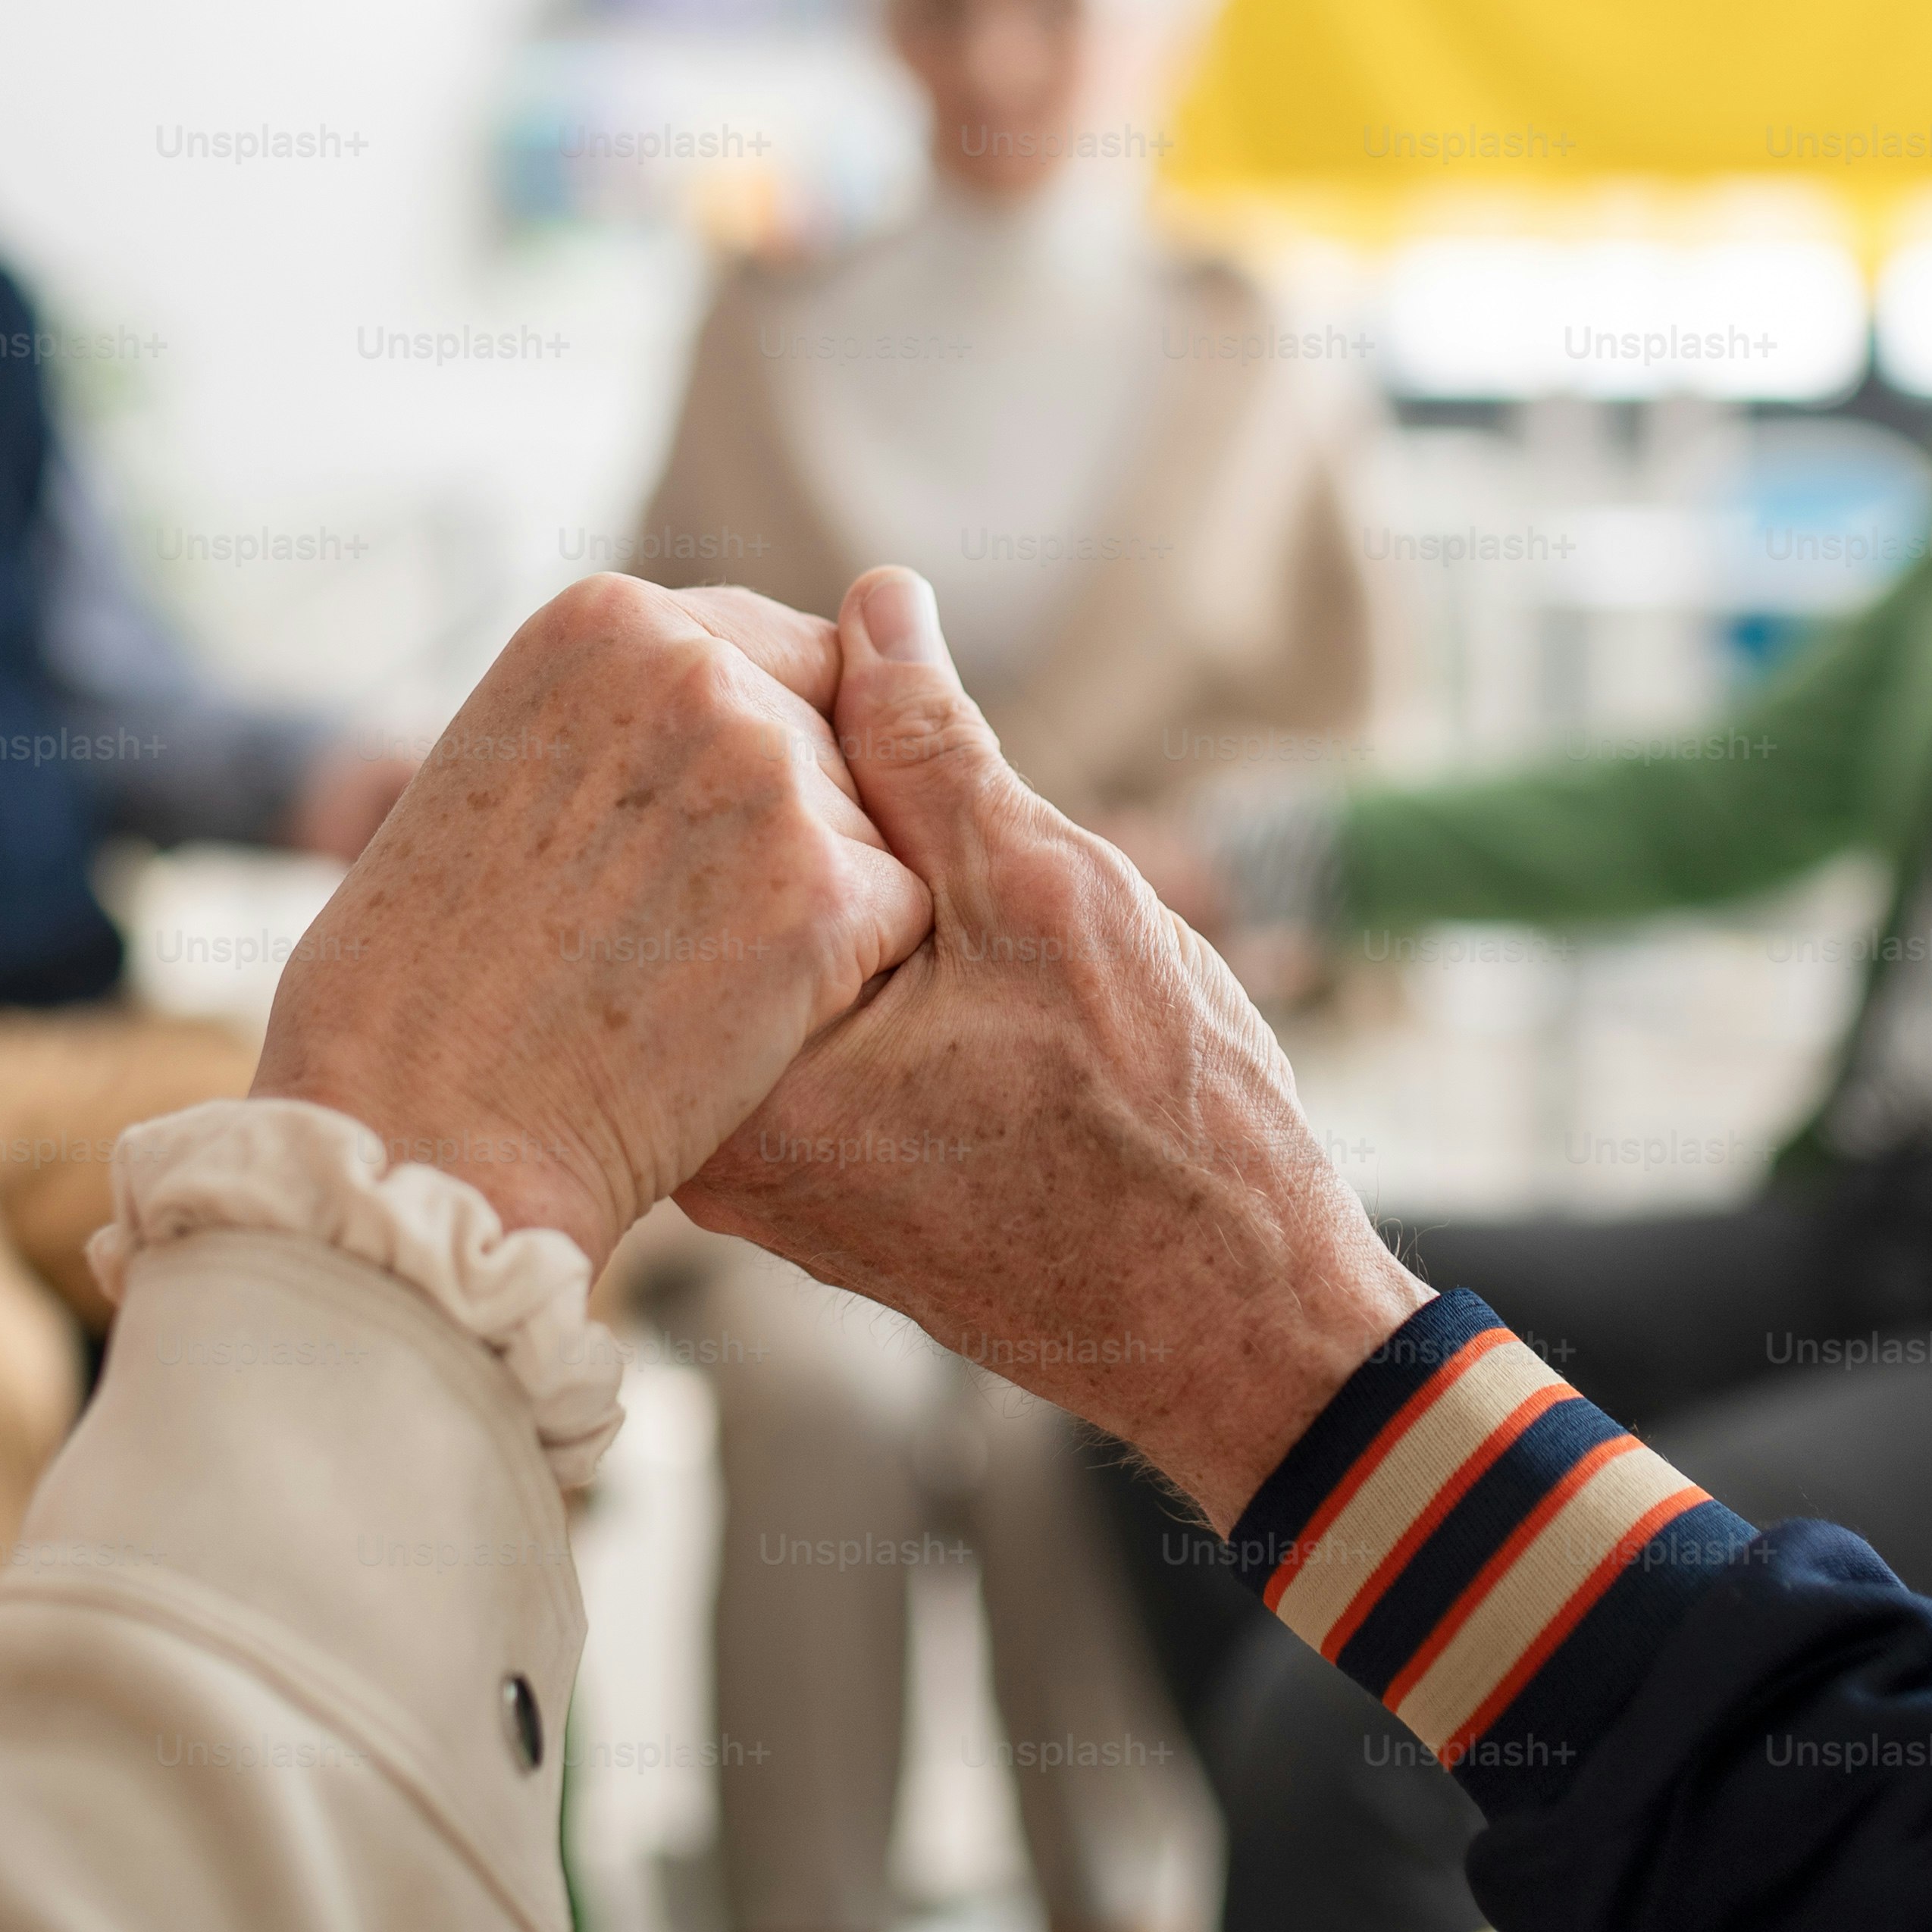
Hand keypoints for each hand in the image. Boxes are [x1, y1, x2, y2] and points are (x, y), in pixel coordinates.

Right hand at [250, 577, 930, 1266]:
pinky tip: (730, 1020)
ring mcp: (766, 774)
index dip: (754, 760)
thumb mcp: (500, 767)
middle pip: (834, 740)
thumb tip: (757, 672)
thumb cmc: (427, 979)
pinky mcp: (824, 890)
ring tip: (675, 979)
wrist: (420, 1127)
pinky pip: (896, 916)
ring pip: (871, 830)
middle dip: (783, 835)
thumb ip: (623, 708)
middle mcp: (695, 668)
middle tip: (664, 930)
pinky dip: (839, 979)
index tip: (687, 841)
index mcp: (607, 621)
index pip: (776, 654)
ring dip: (809, 907)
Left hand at [682, 569, 1429, 1529]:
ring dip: (848, 886)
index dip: (789, 721)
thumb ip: (932, 750)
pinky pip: (802, 1028)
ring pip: (765, 959)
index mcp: (738, 1067)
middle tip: (928, 792)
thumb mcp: (1048, 895)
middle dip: (811, 805)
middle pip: (714, 895)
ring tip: (964, 886)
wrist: (1237, 1327)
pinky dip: (865, 966)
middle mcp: (711, 1136)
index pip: (694, 822)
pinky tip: (963, 961)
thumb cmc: (1163, 1132)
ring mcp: (756, 1170)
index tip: (871, 693)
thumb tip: (870, 604)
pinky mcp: (810, 1183)